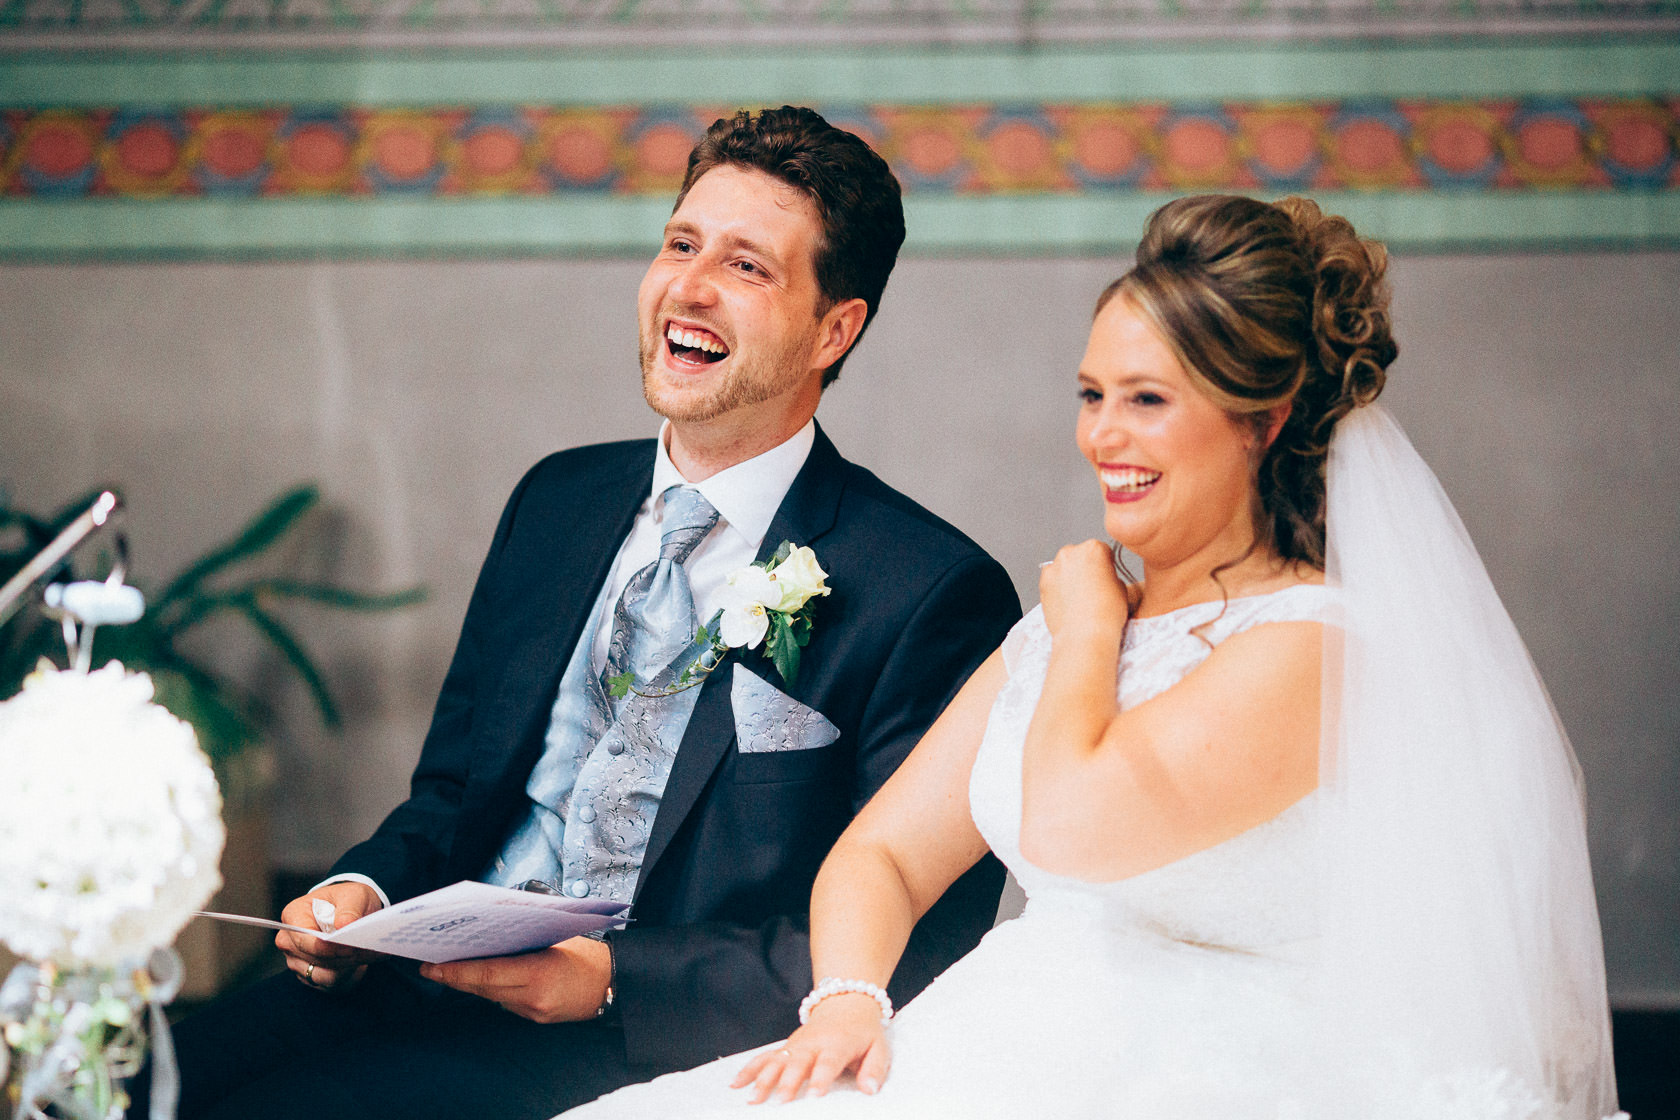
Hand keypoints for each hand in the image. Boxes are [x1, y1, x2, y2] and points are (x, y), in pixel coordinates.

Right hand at [276, 881, 385, 990]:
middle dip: (344, 957)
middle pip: (316, 960)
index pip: (305, 940)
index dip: (328, 947)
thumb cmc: (348, 900)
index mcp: (293, 915)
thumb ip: (349, 908)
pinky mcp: (310, 975)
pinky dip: (350, 974)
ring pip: (324, 976)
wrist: (352, 912)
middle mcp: (290, 941)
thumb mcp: (354, 895)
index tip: (350, 948)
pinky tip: (363, 962)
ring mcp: (297, 961)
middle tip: (369, 950)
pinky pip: (331, 984)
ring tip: (369, 955)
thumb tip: (344, 924)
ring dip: (349, 967)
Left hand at [419, 937, 610, 1022]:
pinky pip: (506, 1003)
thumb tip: (489, 935)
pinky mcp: (537, 1018)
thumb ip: (524, 940)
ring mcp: (534, 1011)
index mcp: (539, 973)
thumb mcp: (556, 938)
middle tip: (431, 967)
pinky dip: (493, 989)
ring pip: (492, 996)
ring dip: (471, 983)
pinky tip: (483, 979)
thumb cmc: (588, 955)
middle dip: (455, 978)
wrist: (614, 983)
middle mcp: (533, 998)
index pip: (488, 973)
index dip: (457, 972)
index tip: (433, 966)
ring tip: (450, 970)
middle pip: (484, 988)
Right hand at [731, 993, 889, 1102]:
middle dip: (788, 1082)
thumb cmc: (863, 1032)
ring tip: (753, 1099)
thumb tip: (869, 1091)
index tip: (814, 1096)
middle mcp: (813, 1043)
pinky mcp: (785, 1046)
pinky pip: (764, 1057)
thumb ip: (875, 1070)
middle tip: (780, 1102)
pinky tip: (736, 1084)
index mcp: (837, 1044)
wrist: (845, 1003)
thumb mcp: (878, 1047)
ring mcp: (796, 1044)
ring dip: (763, 1079)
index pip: (828, 1062)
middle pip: (798, 1062)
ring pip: (776, 1060)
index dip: (820, 1078)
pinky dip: (749, 1069)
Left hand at [1039, 540, 1133, 636]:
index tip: (1106, 575)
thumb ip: (1110, 574)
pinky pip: (1052, 581)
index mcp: (1093, 548)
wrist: (1084, 635)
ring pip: (1064, 568)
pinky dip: (1058, 588)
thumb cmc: (1105, 614)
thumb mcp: (1121, 587)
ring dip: (1070, 577)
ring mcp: (1054, 567)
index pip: (1101, 550)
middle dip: (1085, 568)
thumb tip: (1104, 577)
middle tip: (1092, 588)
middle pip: (1079, 556)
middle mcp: (1070, 552)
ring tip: (1079, 599)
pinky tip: (1067, 603)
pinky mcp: (1042, 583)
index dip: (1105, 565)